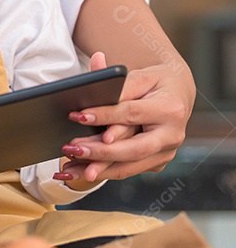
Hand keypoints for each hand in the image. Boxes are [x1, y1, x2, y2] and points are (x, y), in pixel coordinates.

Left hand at [61, 51, 191, 181]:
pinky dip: (103, 171)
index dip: (104, 116)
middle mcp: (172, 135)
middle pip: (133, 149)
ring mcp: (165, 152)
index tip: (78, 117)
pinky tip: (81, 171)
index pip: (131, 114)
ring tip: (70, 168)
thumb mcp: (140, 76)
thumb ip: (118, 85)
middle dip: (101, 152)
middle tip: (73, 149)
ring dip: (97, 168)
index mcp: (170, 110)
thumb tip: (94, 88)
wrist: (177, 94)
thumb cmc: (155, 82)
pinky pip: (127, 169)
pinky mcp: (157, 162)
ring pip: (129, 166)